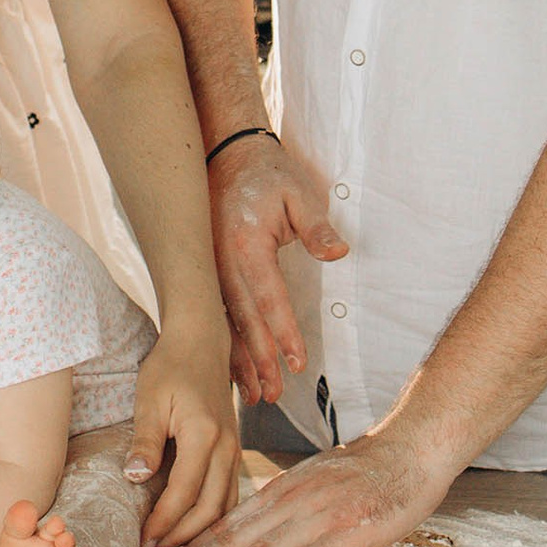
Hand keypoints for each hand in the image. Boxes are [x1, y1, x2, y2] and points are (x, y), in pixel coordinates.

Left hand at [124, 323, 240, 546]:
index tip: (142, 541)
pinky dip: (212, 518)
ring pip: (226, 507)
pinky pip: (229, 495)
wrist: (201, 343)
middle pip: (211, 509)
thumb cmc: (170, 368)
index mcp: (204, 434)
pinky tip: (192, 529)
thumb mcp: (149, 400)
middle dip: (182, 537)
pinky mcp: (234, 452)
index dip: (163, 522)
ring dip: (200, 533)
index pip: (184, 493)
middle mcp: (227, 447)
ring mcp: (235, 451)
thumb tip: (136, 479)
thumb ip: (145, 441)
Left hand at [150, 417, 456, 546]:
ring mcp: (321, 517)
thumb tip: (256, 534)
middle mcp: (293, 502)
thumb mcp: (315, 480)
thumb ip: (286, 506)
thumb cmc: (368, 469)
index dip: (193, 542)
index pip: (228, 520)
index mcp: (283, 490)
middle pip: (234, 535)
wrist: (413, 448)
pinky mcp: (350, 533)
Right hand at [207, 136, 347, 406]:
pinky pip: (215, 314)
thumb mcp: (298, 193)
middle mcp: (221, 263)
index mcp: (246, 246)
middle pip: (243, 321)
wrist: (223, 152)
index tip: (297, 362)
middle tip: (274, 395)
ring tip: (255, 394)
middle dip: (259, 360)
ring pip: (224, 323)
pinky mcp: (206, 271)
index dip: (283, 333)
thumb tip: (339, 253)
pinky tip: (232, 368)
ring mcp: (210, 268)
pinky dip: (224, 343)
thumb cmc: (267, 174)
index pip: (269, 299)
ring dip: (239, 360)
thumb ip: (316, 226)